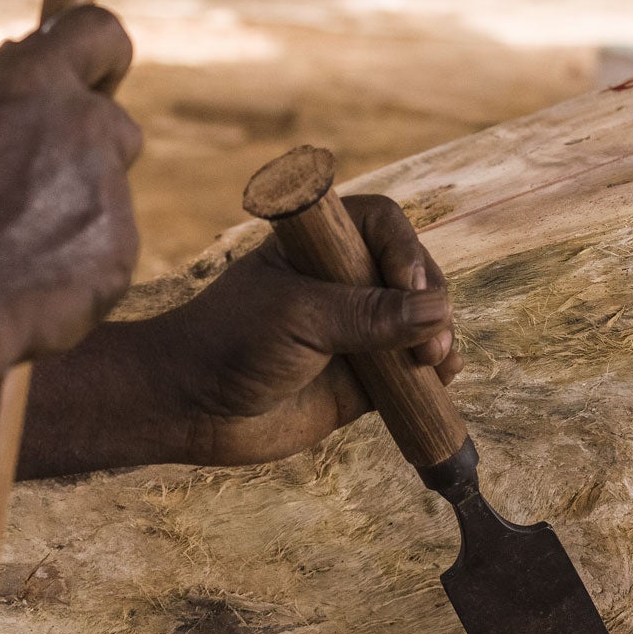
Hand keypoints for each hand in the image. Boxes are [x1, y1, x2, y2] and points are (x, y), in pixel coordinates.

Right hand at [0, 8, 143, 372]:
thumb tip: (20, 56)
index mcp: (32, 84)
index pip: (98, 32)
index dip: (100, 55)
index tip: (95, 76)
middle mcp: (82, 125)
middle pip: (113, 121)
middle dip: (85, 150)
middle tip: (32, 191)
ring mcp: (108, 187)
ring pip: (107, 190)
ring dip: (75, 209)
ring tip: (15, 246)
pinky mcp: (122, 246)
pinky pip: (108, 245)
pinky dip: (79, 261)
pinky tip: (31, 279)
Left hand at [42, 194, 456, 474]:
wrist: (192, 408)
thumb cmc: (230, 344)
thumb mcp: (299, 318)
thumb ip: (366, 314)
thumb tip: (437, 311)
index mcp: (318, 246)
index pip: (383, 225)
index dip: (406, 249)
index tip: (408, 285)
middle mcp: (342, 281)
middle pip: (413, 272)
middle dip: (429, 300)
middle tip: (428, 338)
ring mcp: (356, 329)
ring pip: (420, 322)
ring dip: (439, 337)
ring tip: (436, 362)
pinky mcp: (364, 376)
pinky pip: (412, 368)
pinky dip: (433, 372)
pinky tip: (440, 379)